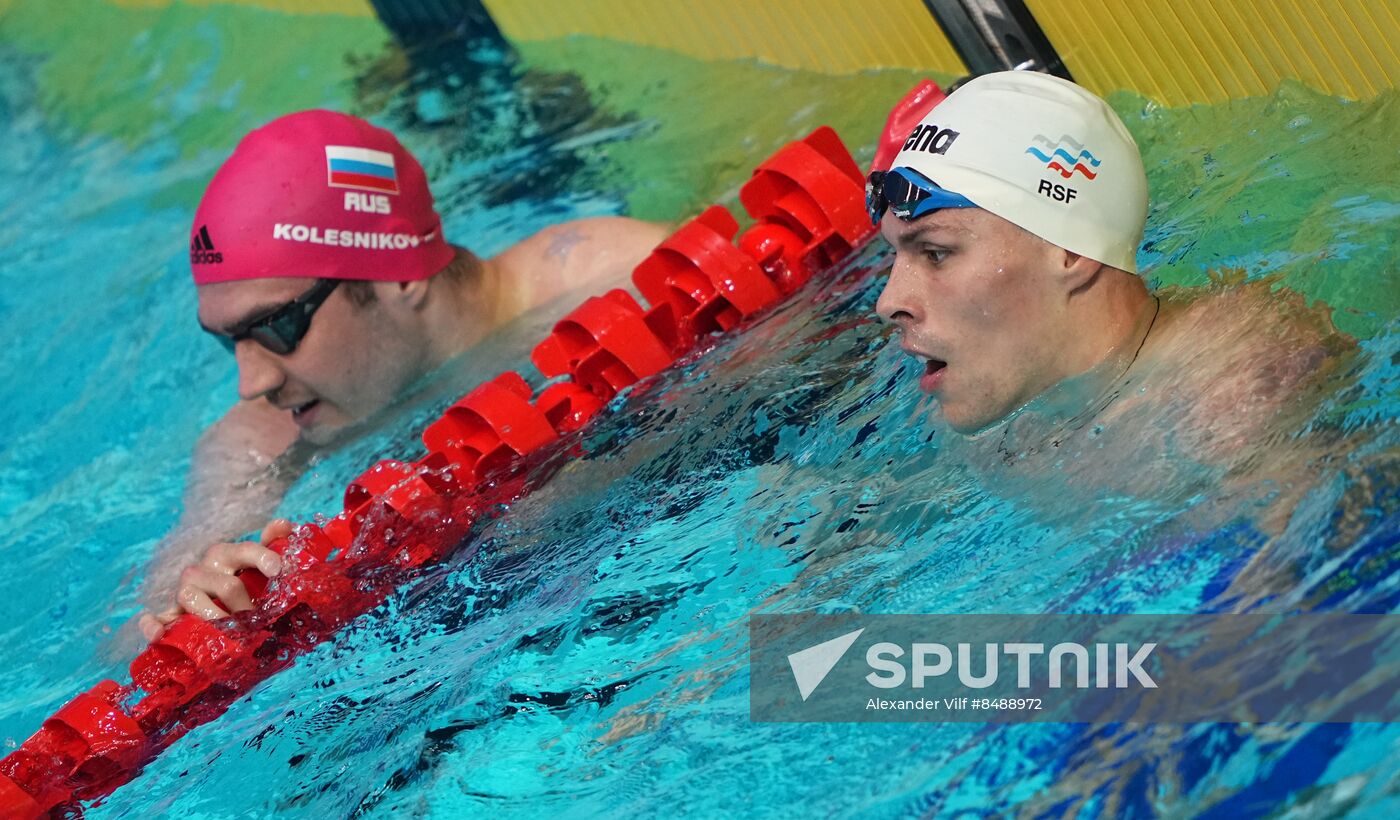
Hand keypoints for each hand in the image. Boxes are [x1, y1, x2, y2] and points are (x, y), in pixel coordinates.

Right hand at [139, 519, 291, 641]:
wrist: (213, 603)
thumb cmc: (242, 581)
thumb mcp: (256, 564)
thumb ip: (271, 545)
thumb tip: (284, 525)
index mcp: (225, 554)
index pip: (245, 550)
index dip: (262, 558)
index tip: (277, 570)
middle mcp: (201, 570)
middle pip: (228, 586)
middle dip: (247, 607)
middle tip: (260, 623)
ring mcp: (183, 592)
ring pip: (193, 600)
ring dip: (216, 620)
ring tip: (235, 636)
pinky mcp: (168, 614)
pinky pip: (153, 618)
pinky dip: (153, 625)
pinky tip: (158, 634)